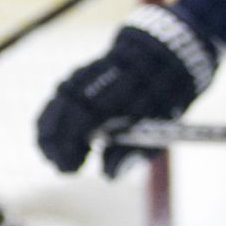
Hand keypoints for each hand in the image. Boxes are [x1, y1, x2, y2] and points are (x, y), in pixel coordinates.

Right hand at [36, 6, 214, 176]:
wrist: (174, 50)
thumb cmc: (169, 96)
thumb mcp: (160, 129)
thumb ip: (133, 152)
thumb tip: (107, 176)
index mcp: (122, 94)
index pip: (82, 120)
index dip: (69, 146)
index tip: (70, 169)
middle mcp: (102, 79)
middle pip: (65, 107)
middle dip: (55, 141)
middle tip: (61, 167)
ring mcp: (93, 71)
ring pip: (59, 97)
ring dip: (51, 128)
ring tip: (54, 154)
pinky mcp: (88, 71)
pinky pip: (63, 91)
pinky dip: (55, 114)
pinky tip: (57, 134)